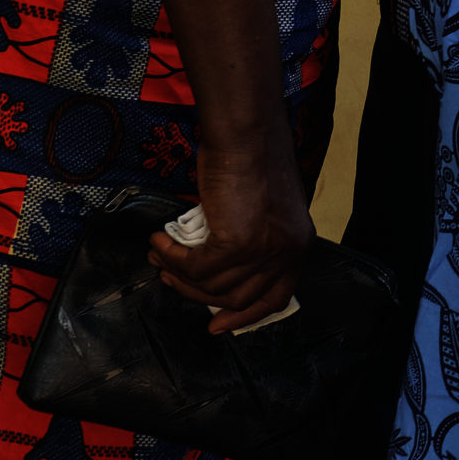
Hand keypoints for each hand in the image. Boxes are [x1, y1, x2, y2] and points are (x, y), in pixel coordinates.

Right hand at [148, 143, 311, 332]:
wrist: (246, 134)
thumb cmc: (250, 162)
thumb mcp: (262, 211)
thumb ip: (252, 242)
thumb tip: (218, 272)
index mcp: (298, 245)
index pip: (275, 297)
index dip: (244, 315)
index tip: (217, 325)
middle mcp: (287, 251)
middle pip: (238, 297)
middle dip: (198, 294)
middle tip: (171, 278)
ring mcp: (265, 249)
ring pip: (212, 285)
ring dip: (179, 275)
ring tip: (161, 257)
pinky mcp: (238, 242)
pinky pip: (196, 267)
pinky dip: (173, 259)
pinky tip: (160, 242)